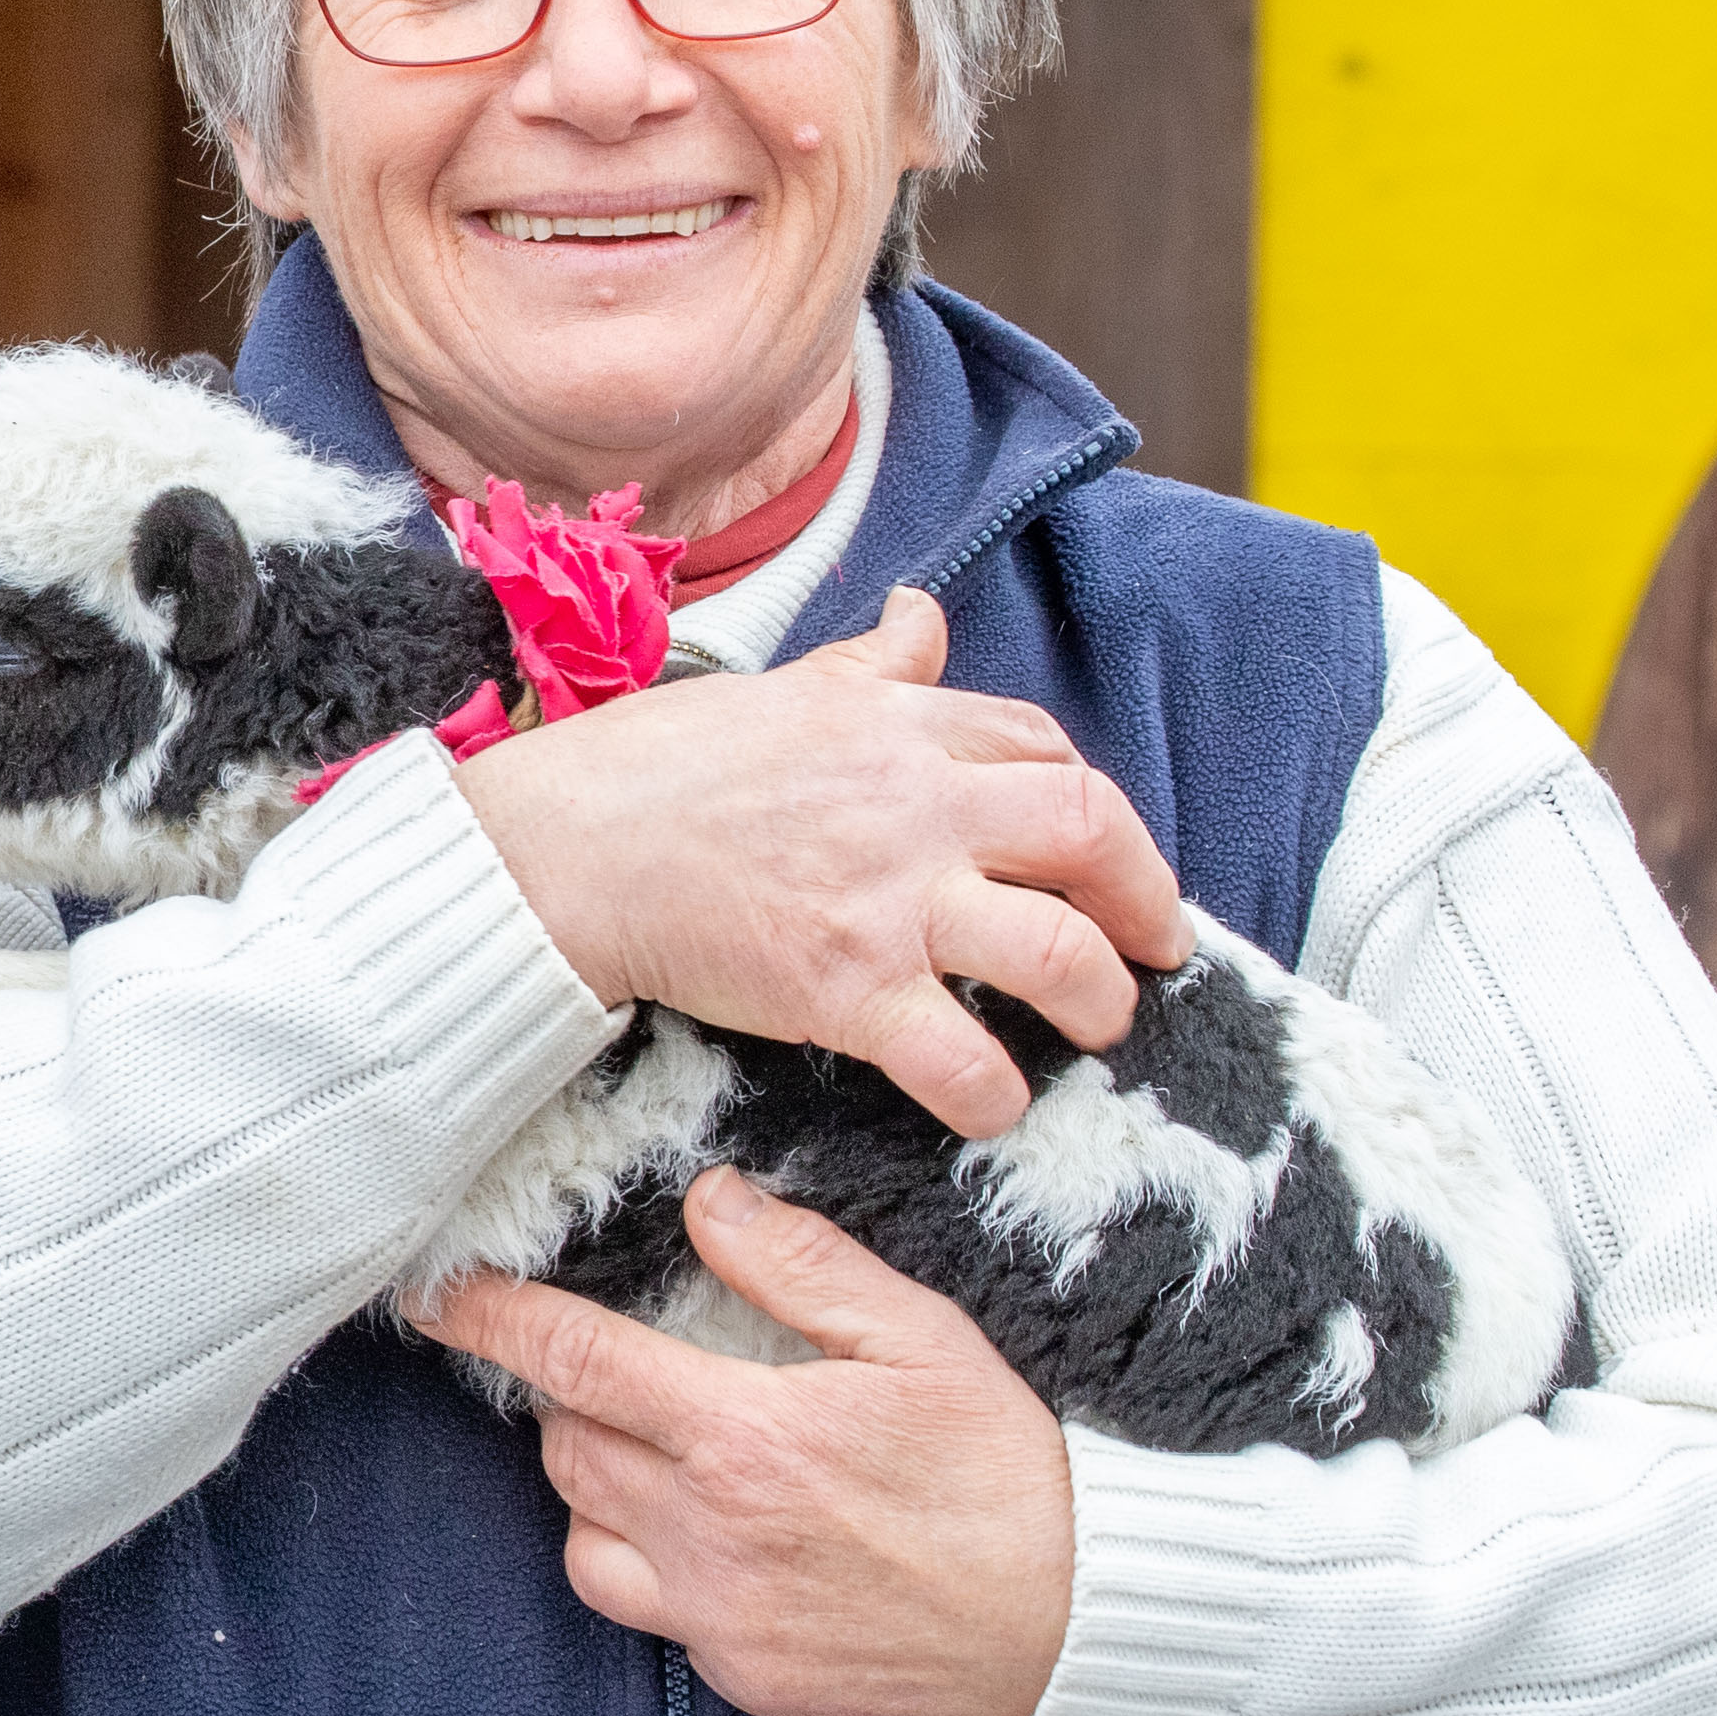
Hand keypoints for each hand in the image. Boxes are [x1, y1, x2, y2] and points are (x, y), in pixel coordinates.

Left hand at [408, 1169, 1075, 1715]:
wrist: (1076, 1621)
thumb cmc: (1006, 1472)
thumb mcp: (919, 1338)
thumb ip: (801, 1268)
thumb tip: (711, 1203)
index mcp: (745, 1438)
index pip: (576, 1362)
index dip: (494, 1321)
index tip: (441, 1296)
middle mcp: (711, 1537)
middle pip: (567, 1449)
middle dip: (572, 1399)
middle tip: (623, 1367)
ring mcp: (721, 1619)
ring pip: (584, 1539)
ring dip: (598, 1486)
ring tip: (669, 1452)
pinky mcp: (746, 1676)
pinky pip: (649, 1612)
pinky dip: (654, 1565)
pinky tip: (720, 1536)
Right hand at [449, 589, 1185, 1135]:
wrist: (561, 850)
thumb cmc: (649, 770)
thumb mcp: (776, 686)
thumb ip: (870, 664)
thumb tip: (923, 613)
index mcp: (895, 724)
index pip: (1040, 745)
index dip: (1088, 800)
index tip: (1100, 847)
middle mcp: (912, 804)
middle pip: (1087, 830)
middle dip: (1144, 892)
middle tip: (1155, 943)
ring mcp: (886, 900)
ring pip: (1055, 951)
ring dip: (1099, 997)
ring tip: (1101, 1024)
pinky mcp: (844, 990)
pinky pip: (960, 1055)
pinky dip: (993, 1091)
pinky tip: (994, 1103)